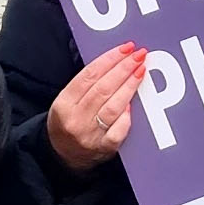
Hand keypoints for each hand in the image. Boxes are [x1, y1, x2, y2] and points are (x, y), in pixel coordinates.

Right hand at [45, 41, 151, 170]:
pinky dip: (127, 116)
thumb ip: (86, 83)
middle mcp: (76, 119)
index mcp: (64, 104)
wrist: (62, 155)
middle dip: (123, 69)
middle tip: (139, 55)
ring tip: (141, 71)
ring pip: (113, 107)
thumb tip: (114, 60)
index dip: (109, 59)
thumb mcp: (67, 100)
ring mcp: (90, 135)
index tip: (125, 48)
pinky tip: (133, 102)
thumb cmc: (68, 121)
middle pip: (103, 89)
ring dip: (129, 87)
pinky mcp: (104, 149)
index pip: (88, 76)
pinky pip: (119, 131)